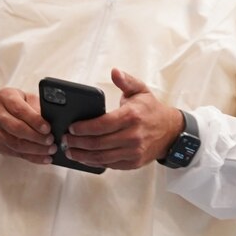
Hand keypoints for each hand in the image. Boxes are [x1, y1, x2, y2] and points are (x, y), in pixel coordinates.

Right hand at [0, 88, 55, 163]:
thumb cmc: (9, 105)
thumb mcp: (22, 97)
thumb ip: (36, 105)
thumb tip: (52, 119)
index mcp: (5, 97)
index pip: (20, 110)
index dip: (35, 120)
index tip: (47, 128)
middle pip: (17, 128)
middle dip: (36, 137)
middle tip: (51, 140)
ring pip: (15, 144)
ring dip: (35, 149)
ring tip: (50, 150)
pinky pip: (15, 153)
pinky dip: (32, 157)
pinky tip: (43, 158)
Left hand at [62, 69, 181, 170]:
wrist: (171, 131)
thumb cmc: (152, 110)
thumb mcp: (141, 91)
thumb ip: (126, 81)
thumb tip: (115, 71)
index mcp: (131, 116)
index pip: (101, 125)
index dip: (83, 128)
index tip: (71, 128)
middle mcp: (133, 136)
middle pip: (98, 143)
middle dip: (77, 142)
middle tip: (65, 140)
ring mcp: (133, 151)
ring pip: (101, 157)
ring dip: (82, 155)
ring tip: (70, 151)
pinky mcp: (133, 162)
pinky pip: (109, 164)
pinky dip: (94, 163)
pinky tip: (84, 158)